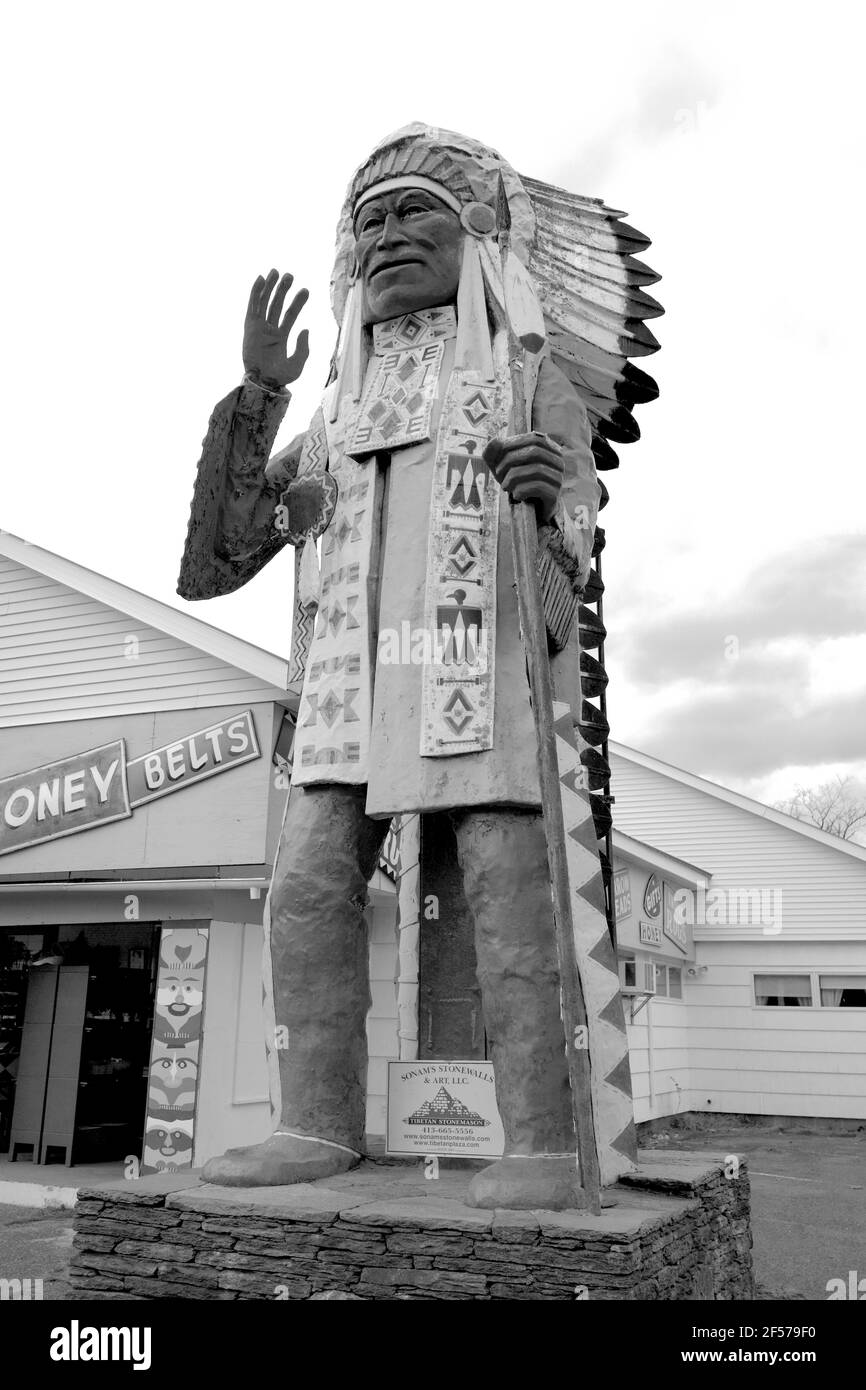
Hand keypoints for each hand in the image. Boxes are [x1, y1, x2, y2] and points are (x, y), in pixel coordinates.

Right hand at [243, 269, 309, 388]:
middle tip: (290, 275)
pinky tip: (261, 279)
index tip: (306, 290)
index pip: (290, 315)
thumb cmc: (280, 378)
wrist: (264, 383)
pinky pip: (253, 306)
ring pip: (265, 302)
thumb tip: (305, 329)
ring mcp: (259, 328)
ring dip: (271, 287)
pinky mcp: (250, 327)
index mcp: (281, 338)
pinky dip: (256, 292)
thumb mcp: (298, 363)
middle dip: (283, 290)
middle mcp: (269, 330)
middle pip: (277, 305)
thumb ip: (303, 347)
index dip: (298, 302)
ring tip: (277, 272)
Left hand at [483, 432, 564, 521]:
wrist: (533, 509)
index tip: (497, 459)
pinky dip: (521, 490)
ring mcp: (558, 478)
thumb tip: (493, 440)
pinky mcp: (554, 494)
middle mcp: (557, 461)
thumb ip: (494, 452)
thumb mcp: (503, 465)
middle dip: (510, 461)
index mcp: (549, 448)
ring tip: (505, 486)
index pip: (533, 438)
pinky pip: (538, 487)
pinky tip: (516, 495)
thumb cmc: (518, 482)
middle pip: (534, 452)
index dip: (512, 445)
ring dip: (513, 478)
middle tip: (498, 473)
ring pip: (536, 470)